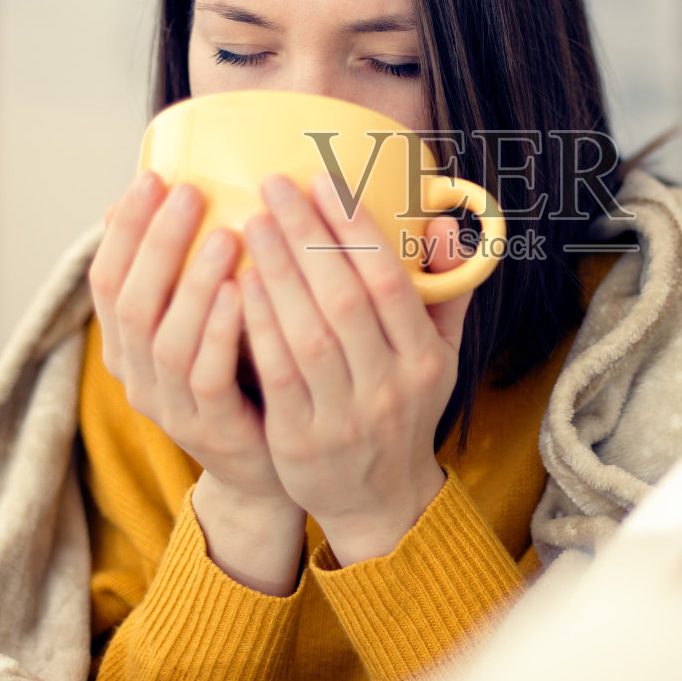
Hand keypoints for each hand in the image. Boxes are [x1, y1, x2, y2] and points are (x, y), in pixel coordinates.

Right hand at [89, 172, 303, 594]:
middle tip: (188, 191)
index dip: (126, 229)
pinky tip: (241, 291)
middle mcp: (136, 374)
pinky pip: (207, 377)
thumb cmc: (242, 375)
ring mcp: (169, 406)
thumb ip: (190, 270)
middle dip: (158, 241)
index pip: (105, 278)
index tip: (151, 177)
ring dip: (192, 281)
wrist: (266, 467)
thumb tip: (183, 184)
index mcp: (126, 342)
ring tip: (225, 234)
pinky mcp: (209, 429)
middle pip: (131, 301)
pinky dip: (220, 331)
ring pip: (165, 339)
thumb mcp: (206, 319)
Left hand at [240, 172, 469, 566]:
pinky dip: (257, 328)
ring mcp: (345, 417)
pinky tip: (237, 286)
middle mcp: (390, 387)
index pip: (390, 282)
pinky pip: (277, 374)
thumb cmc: (404, 405)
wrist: (379, 499)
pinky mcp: (300, 439)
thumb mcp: (441, 352)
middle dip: (307, 237)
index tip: (322, 181)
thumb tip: (442, 222)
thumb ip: (444, 287)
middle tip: (273, 186)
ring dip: (277, 274)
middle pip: (345, 301)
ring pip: (308, 335)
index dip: (355, 228)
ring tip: (251, 224)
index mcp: (425, 358)